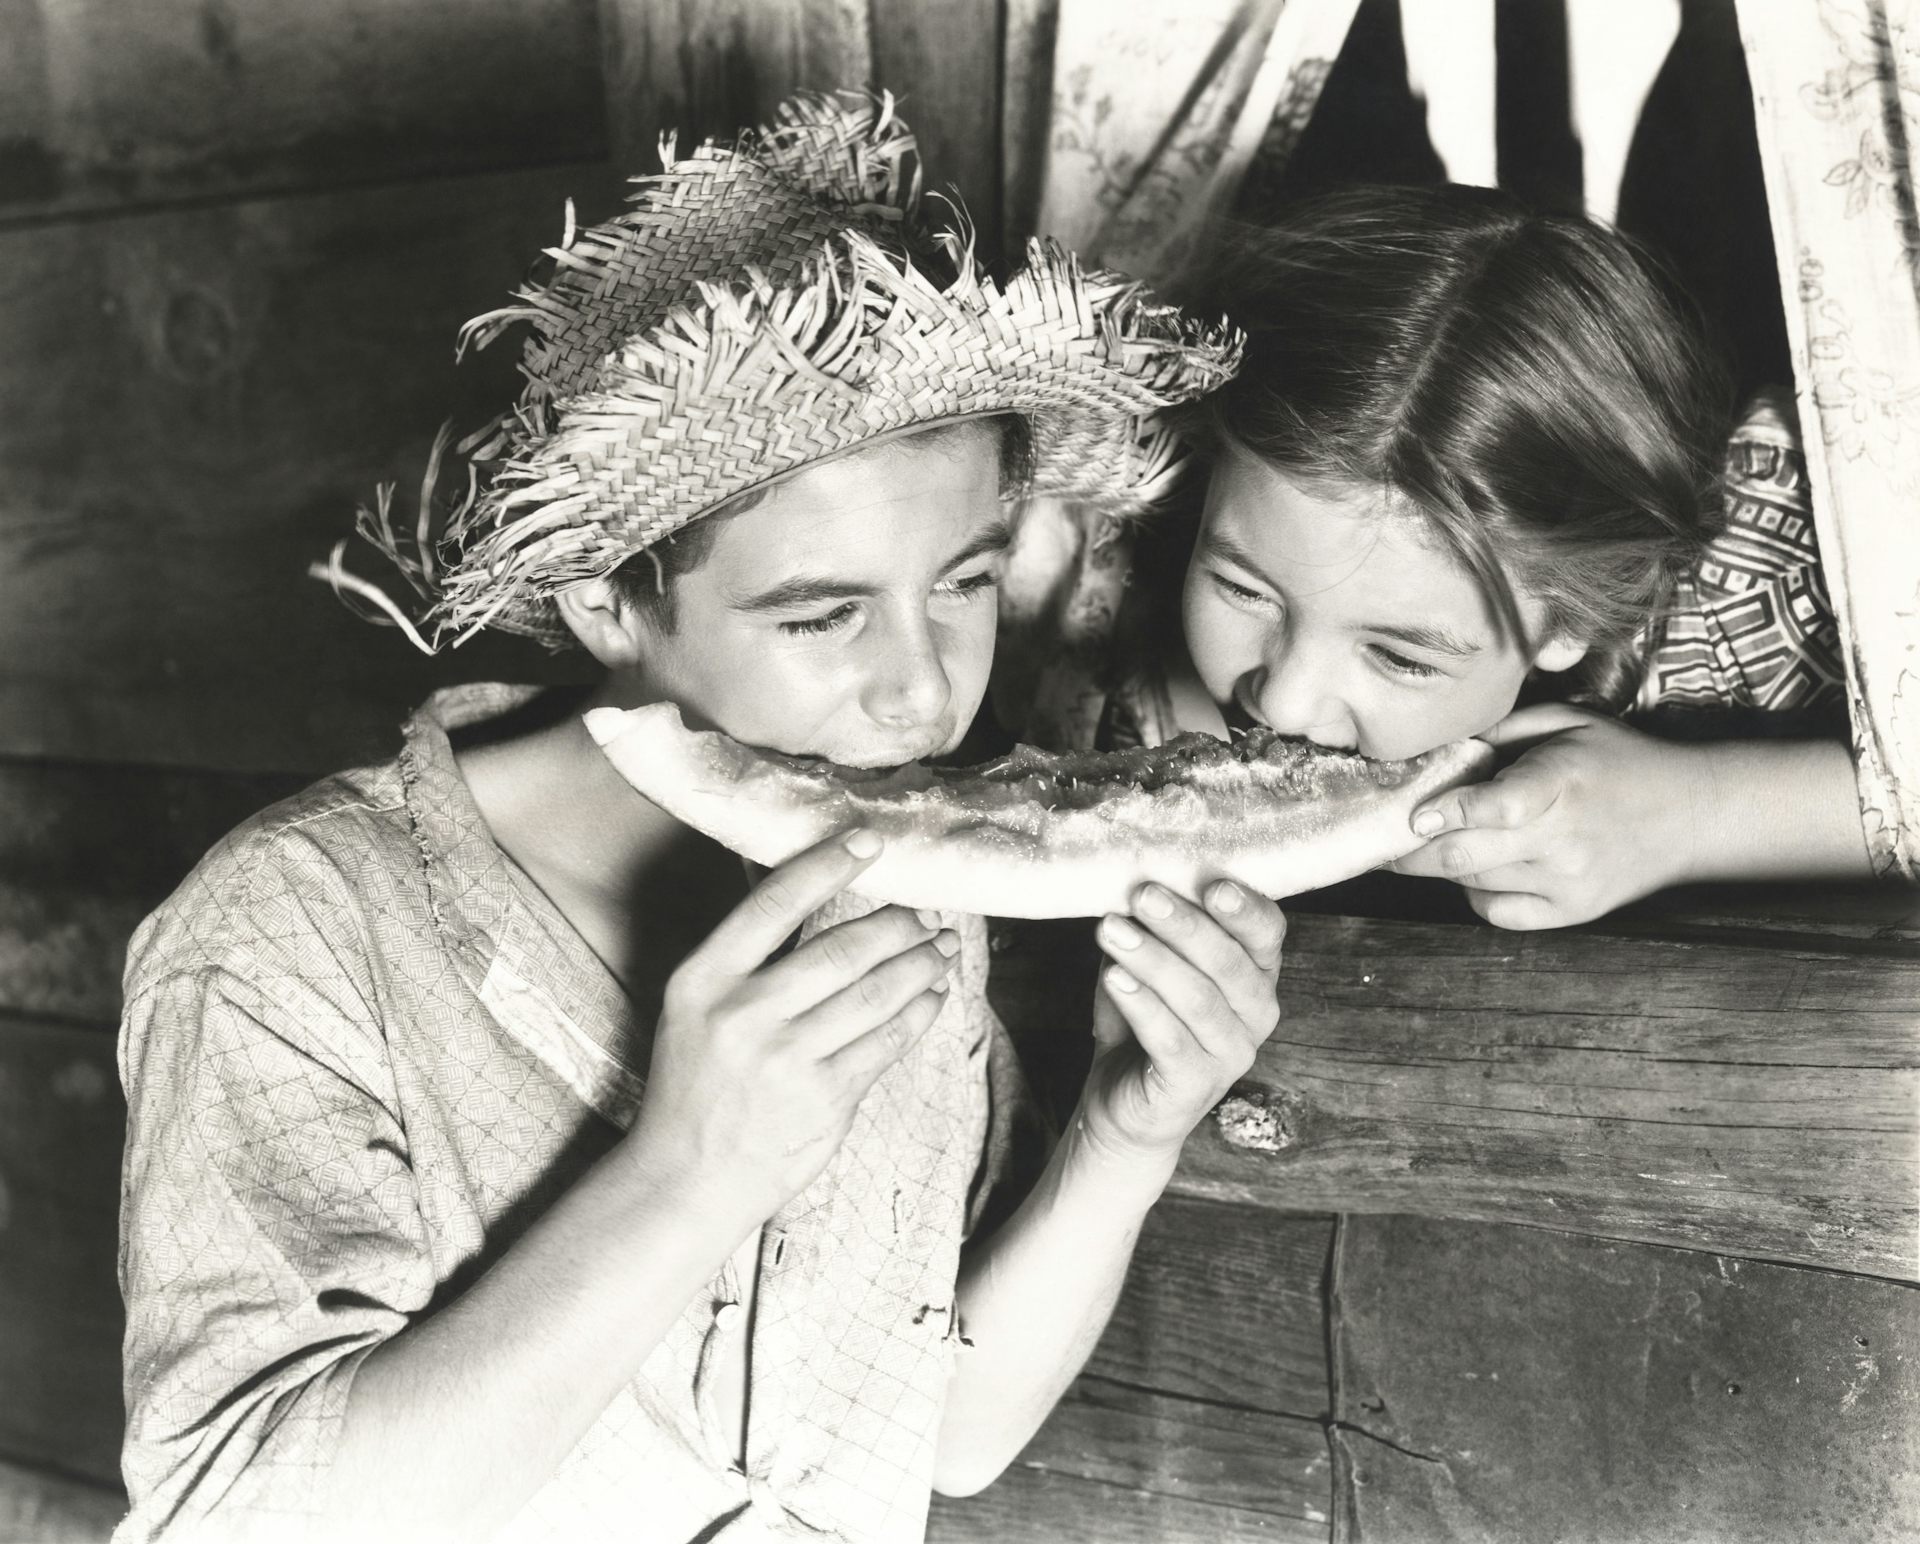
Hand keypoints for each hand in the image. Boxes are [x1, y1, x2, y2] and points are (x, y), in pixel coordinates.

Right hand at [623, 830, 956, 1227]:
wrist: (685, 1178)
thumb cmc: (696, 1084)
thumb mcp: (694, 1008)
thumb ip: (746, 959)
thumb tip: (819, 894)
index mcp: (702, 980)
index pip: (773, 902)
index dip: (826, 864)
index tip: (868, 840)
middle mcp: (743, 1015)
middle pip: (840, 949)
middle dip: (896, 926)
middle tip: (924, 916)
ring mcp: (786, 1060)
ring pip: (874, 995)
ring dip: (918, 966)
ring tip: (940, 950)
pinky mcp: (825, 1100)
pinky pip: (887, 1044)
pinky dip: (917, 1014)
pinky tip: (930, 997)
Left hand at [1078, 880, 1284, 1177]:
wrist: (1121, 1099)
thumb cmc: (1140, 1018)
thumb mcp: (1147, 962)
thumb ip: (1151, 927)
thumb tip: (1134, 881)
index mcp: (1255, 974)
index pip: (1267, 933)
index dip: (1245, 908)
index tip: (1211, 883)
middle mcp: (1257, 1013)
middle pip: (1229, 962)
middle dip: (1184, 925)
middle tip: (1143, 895)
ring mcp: (1232, 1054)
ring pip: (1199, 999)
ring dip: (1152, 959)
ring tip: (1111, 930)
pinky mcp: (1197, 1086)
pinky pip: (1172, 1039)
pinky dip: (1142, 1004)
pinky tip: (1115, 978)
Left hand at [1388, 704, 1705, 928]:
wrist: (1690, 814)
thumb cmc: (1618, 761)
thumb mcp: (1567, 723)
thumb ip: (1503, 730)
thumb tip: (1440, 745)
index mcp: (1561, 782)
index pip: (1497, 807)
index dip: (1449, 812)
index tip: (1415, 815)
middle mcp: (1563, 838)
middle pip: (1465, 857)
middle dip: (1411, 853)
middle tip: (1385, 839)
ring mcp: (1568, 882)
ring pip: (1474, 884)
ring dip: (1443, 867)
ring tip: (1432, 846)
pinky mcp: (1572, 911)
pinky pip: (1499, 914)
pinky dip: (1475, 896)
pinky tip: (1479, 873)